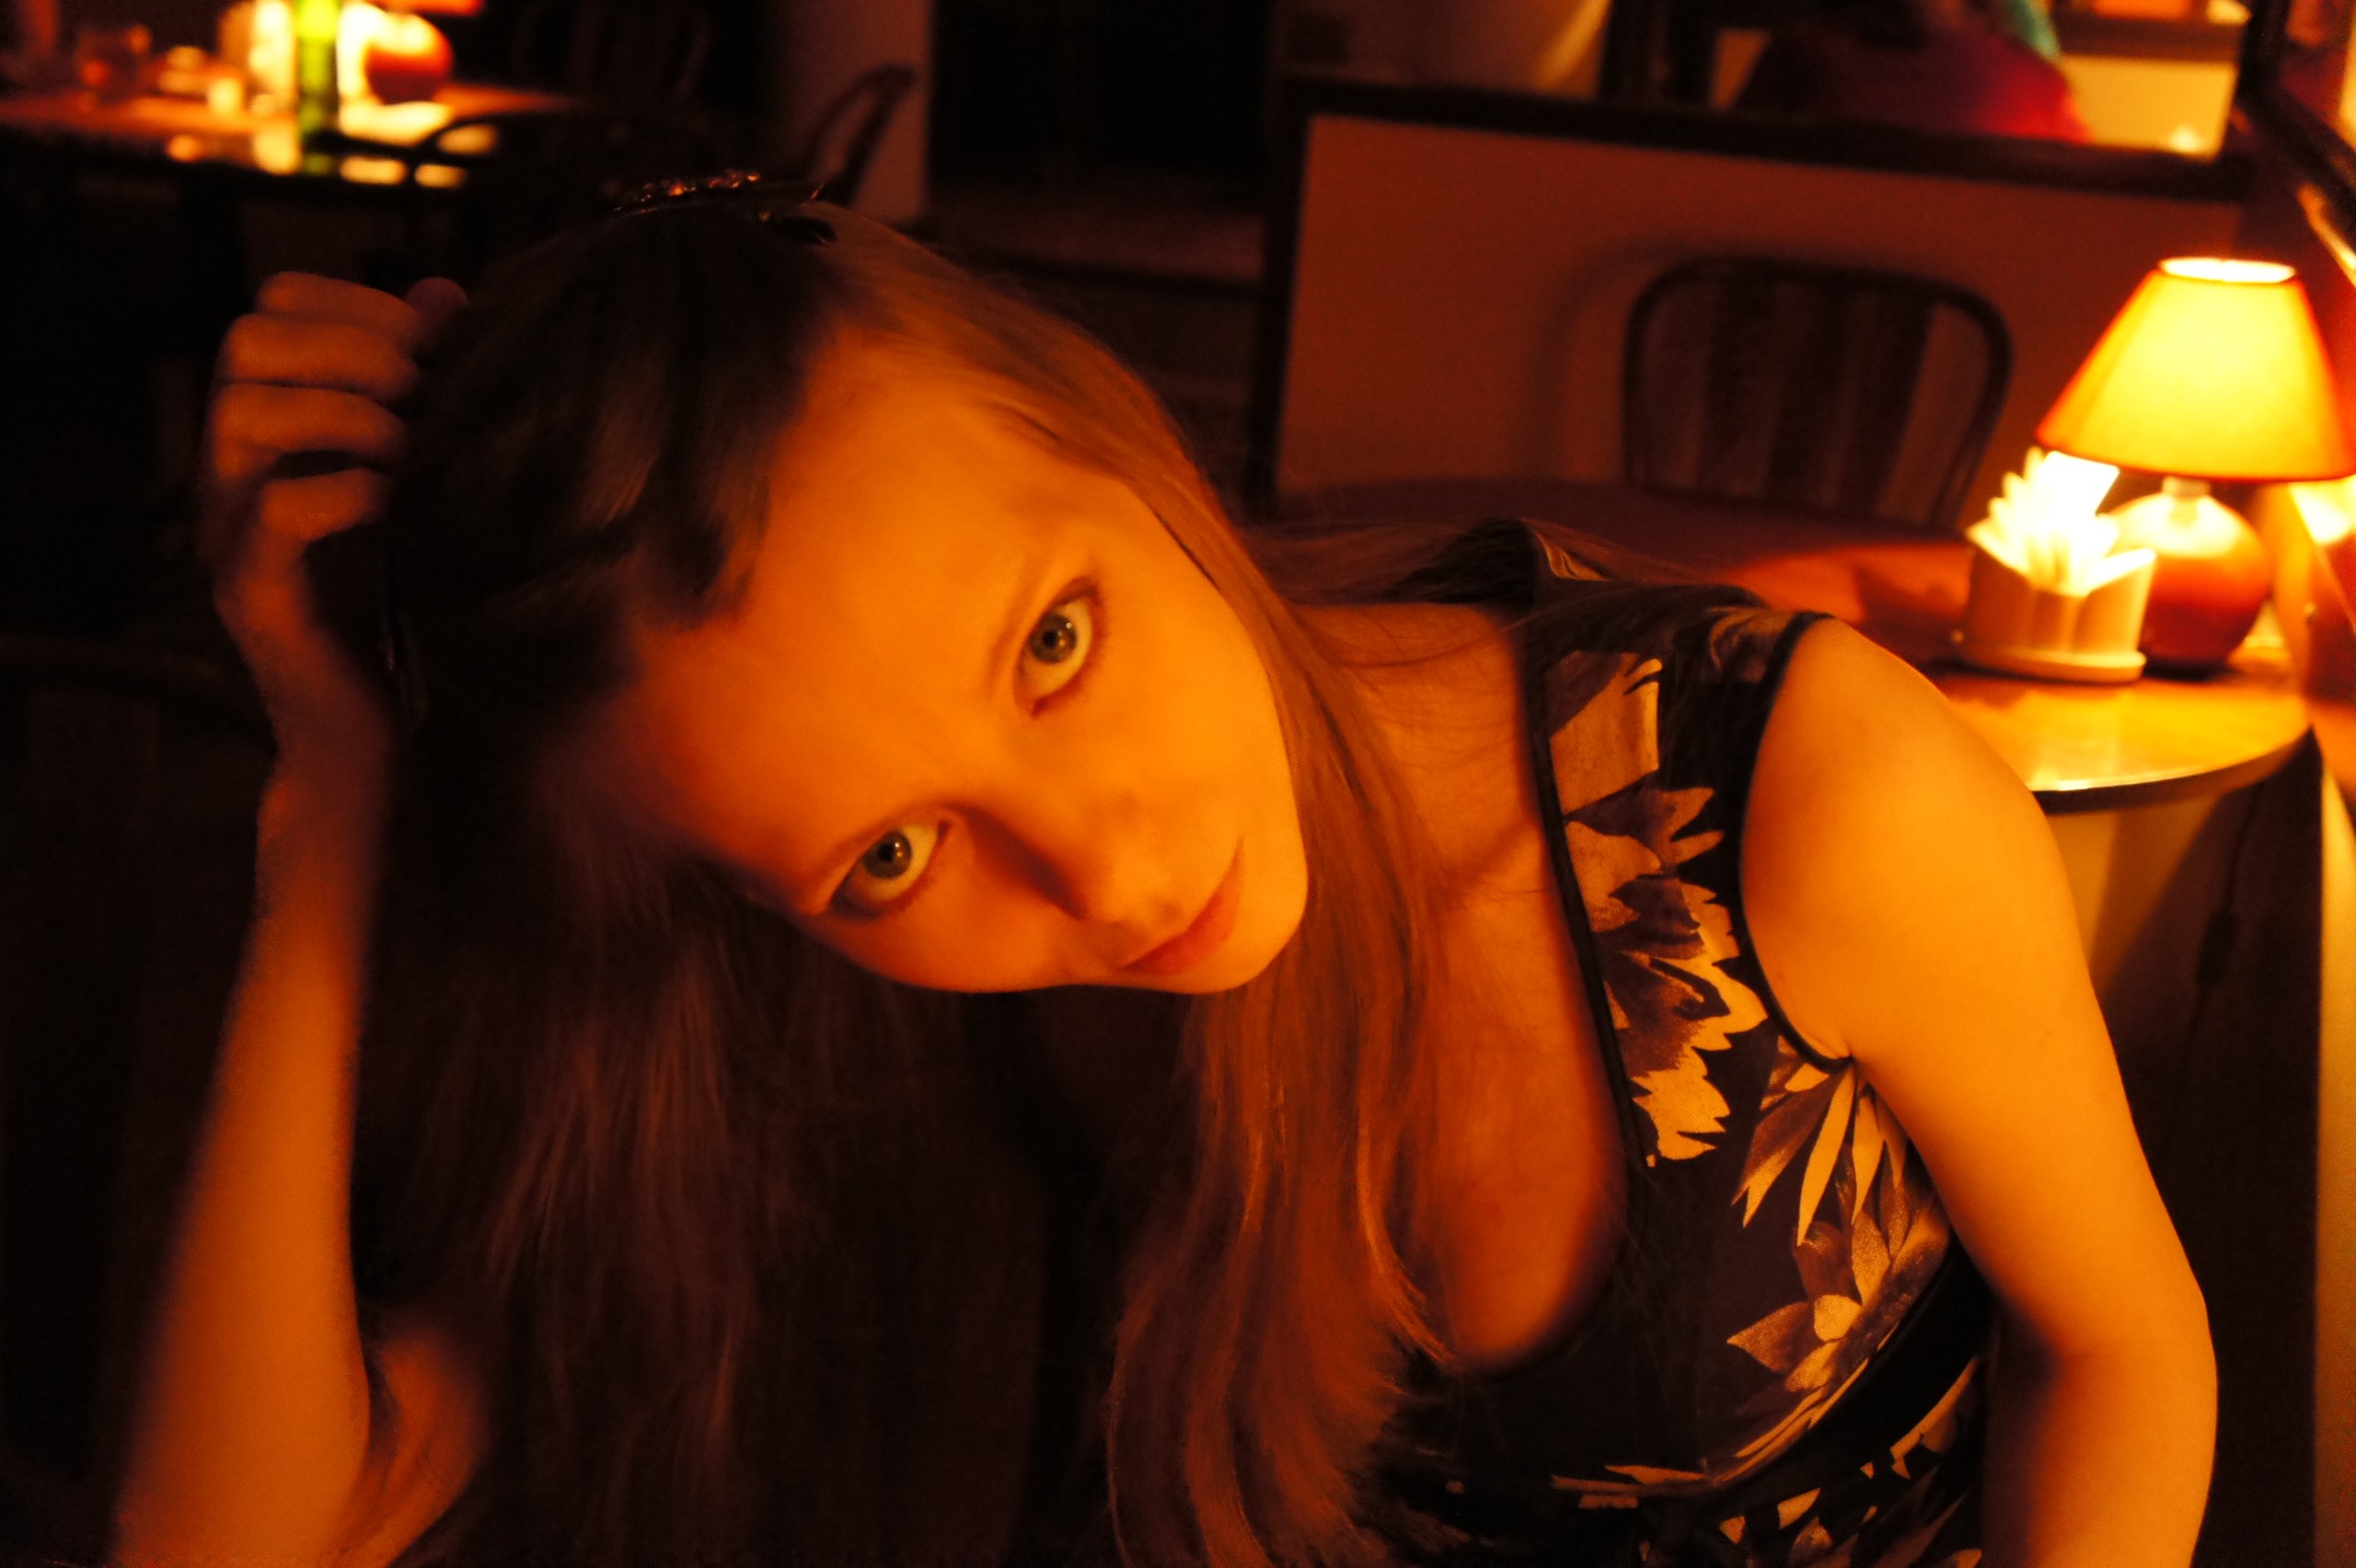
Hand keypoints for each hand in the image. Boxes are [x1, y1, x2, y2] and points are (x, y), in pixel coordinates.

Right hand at [204, 272, 464, 779]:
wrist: (387, 733)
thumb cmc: (417, 592)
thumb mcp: (426, 474)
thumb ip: (427, 387)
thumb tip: (448, 294)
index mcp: (274, 421)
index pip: (277, 305)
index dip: (360, 304)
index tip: (444, 344)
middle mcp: (234, 463)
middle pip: (248, 341)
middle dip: (352, 347)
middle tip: (427, 394)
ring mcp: (231, 526)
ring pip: (245, 413)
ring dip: (349, 415)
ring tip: (417, 452)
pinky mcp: (253, 592)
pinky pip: (276, 511)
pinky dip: (349, 494)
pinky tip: (405, 509)